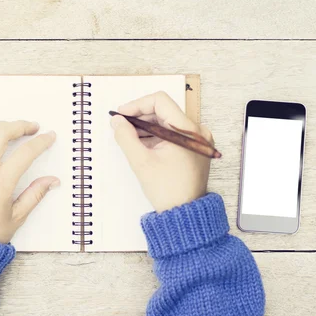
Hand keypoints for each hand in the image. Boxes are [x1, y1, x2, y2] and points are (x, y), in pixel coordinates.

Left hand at [0, 121, 58, 242]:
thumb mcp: (17, 217)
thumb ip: (35, 194)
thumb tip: (52, 181)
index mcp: (0, 183)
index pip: (26, 153)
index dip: (40, 142)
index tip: (49, 137)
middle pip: (1, 134)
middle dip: (19, 126)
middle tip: (31, 127)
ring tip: (10, 129)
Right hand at [111, 91, 213, 212]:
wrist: (186, 213)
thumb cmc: (168, 191)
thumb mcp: (141, 162)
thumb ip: (126, 137)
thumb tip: (117, 121)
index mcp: (187, 130)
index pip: (160, 101)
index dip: (137, 105)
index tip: (122, 114)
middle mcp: (197, 131)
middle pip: (164, 111)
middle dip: (140, 117)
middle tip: (122, 126)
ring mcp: (198, 140)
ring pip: (167, 122)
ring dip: (147, 127)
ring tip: (129, 137)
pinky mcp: (195, 148)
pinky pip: (173, 134)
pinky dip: (157, 136)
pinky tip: (142, 145)